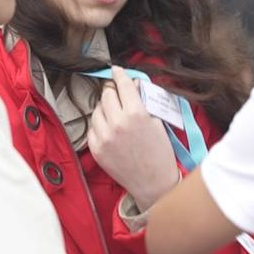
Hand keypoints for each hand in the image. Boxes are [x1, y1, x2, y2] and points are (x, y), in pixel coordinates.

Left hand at [86, 67, 179, 210]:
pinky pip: (92, 127)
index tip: (116, 70)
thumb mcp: (158, 122)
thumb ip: (144, 101)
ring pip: (97, 110)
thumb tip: (133, 84)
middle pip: (106, 94)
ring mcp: (104, 137)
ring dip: (105, 107)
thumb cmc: (160, 153)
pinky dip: (99, 124)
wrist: (153, 183)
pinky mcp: (96, 149)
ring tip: (115, 113)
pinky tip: (110, 128)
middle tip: (116, 91)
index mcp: (136, 113)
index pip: (122, 84)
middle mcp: (117, 123)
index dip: (119, 74)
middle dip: (112, 90)